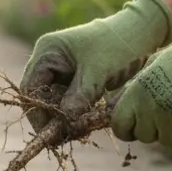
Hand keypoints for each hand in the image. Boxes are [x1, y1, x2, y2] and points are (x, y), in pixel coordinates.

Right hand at [19, 0, 171, 131]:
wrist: (140, 33)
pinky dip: (73, 113)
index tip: (49, 134)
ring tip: (76, 131)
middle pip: (38, 96)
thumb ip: (79, 97)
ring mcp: (60, 69)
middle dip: (50, 117)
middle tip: (64, 137)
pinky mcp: (73, 78)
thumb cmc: (117, 45)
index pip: (31, 87)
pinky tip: (82, 123)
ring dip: (62, 117)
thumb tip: (63, 124)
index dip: (37, 112)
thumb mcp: (97, 72)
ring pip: (53, 101)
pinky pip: (66, 100)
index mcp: (47, 51)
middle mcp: (48, 59)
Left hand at [108, 2, 171, 148]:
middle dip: (156, 126)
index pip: (120, 127)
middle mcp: (154, 109)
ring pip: (169, 140)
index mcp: (140, 92)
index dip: (129, 127)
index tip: (139, 123)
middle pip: (146, 136)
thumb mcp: (157, 64)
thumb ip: (133, 89)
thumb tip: (113, 108)